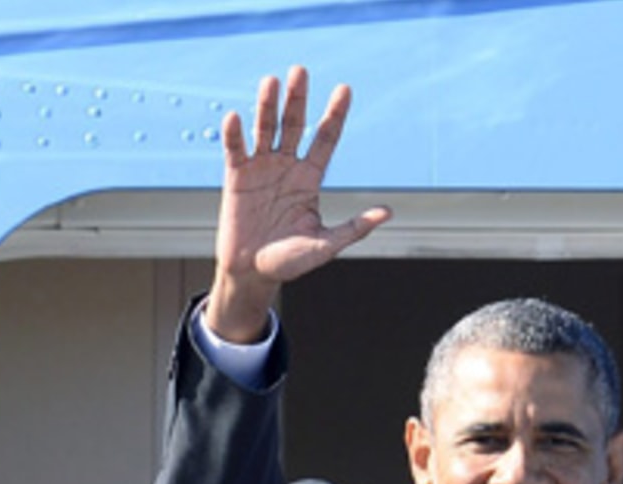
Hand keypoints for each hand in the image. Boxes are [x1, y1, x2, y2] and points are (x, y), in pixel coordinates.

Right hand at [205, 67, 389, 341]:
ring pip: (266, 130)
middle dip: (298, 99)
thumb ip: (352, 229)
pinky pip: (236, 150)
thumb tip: (386, 212)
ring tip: (271, 82)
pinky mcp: (236, 177)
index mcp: (310, 178)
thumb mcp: (324, 246)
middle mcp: (287, 166)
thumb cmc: (289, 262)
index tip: (345, 89)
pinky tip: (236, 117)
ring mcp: (261, 169)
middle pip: (294, 125)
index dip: (334, 115)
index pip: (325, 139)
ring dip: (268, 105)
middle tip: (300, 71)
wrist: (252, 274)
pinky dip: (235, 134)